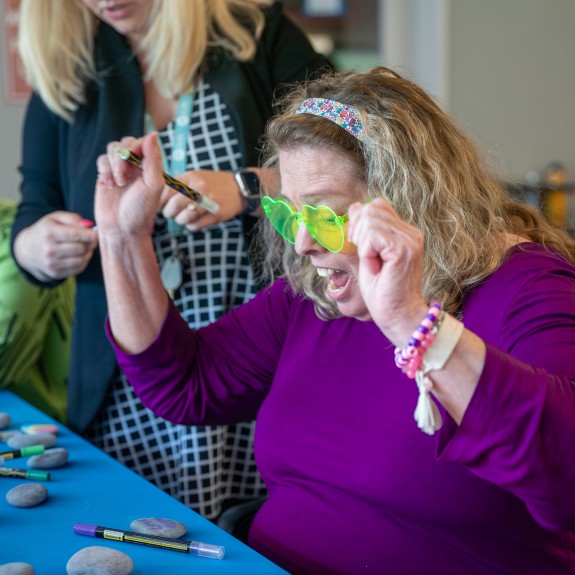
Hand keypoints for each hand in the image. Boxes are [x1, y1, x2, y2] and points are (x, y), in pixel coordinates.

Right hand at [13, 211, 97, 281]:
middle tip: (91, 240)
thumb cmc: (46, 230)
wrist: (27, 249)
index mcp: (49, 233)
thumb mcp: (55, 218)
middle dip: (90, 243)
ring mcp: (52, 263)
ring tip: (85, 246)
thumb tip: (89, 225)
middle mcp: (49, 249)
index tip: (97, 234)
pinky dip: (83, 261)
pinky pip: (79, 268)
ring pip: (82, 259)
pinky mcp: (56, 273)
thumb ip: (73, 218)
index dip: (90, 235)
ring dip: (88, 253)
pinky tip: (80, 255)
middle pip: (81, 248)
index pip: (75, 235)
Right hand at [95, 134, 164, 235]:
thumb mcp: (153, 185)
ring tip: (118, 183)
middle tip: (124, 176)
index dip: (137, 146)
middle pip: (126, 142)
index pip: (143, 142)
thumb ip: (154, 159)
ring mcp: (119, 170)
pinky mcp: (105, 175)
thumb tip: (152, 134)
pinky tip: (109, 184)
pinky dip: (105, 169)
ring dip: (114, 163)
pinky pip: (102, 159)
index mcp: (150, 167)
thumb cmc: (141, 211)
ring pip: (112, 148)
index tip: (135, 160)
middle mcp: (136, 166)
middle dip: (123, 156)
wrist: (121, 229)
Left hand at [159, 170, 244, 230]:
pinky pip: (195, 226)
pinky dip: (193, 226)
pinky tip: (196, 220)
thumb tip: (156, 197)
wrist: (238, 188)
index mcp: (190, 177)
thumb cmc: (211, 184)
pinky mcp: (216, 214)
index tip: (160, 206)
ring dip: (181, 221)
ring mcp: (209, 201)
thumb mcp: (194, 177)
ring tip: (184, 217)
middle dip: (169, 213)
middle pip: (173, 206)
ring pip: (183, 218)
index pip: (165, 190)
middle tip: (171, 213)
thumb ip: (177, 185)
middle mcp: (199, 187)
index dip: (159, 201)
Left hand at [348, 198, 427, 344]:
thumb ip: (364, 232)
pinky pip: (371, 237)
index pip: (377, 205)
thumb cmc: (382, 291)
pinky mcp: (404, 249)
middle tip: (366, 258)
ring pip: (369, 220)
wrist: (397, 316)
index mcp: (405, 232)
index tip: (360, 246)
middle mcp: (411, 233)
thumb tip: (356, 206)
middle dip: (358, 232)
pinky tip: (376, 269)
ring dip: (363, 246)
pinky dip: (366, 254)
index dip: (361, 221)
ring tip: (374, 265)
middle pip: (372, 209)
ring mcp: (410, 240)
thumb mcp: (367, 255)